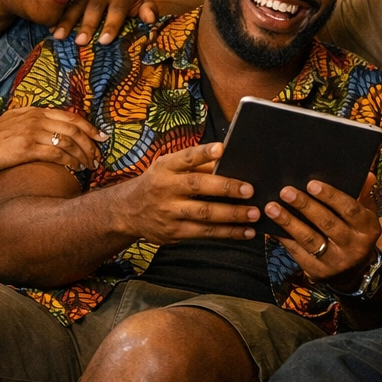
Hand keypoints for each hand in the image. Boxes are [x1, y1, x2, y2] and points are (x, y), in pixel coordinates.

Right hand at [0, 106, 104, 173]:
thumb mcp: (13, 119)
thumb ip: (32, 117)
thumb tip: (50, 121)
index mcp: (35, 111)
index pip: (70, 117)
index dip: (89, 127)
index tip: (101, 136)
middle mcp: (37, 119)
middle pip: (74, 130)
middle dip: (90, 144)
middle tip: (98, 156)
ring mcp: (33, 133)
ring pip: (68, 143)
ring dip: (83, 155)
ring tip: (89, 165)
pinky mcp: (28, 148)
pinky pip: (57, 154)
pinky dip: (70, 161)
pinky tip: (75, 168)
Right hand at [51, 0, 157, 46]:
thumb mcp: (143, 1)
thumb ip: (149, 10)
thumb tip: (151, 19)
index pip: (117, 8)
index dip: (111, 24)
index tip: (105, 41)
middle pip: (94, 6)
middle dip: (87, 24)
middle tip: (81, 42)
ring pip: (75, 4)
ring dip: (66, 20)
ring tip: (58, 36)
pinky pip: (63, 3)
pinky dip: (56, 16)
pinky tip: (50, 28)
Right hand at [123, 143, 259, 243]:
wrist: (127, 211)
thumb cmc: (158, 183)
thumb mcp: (168, 167)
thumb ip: (195, 165)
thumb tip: (228, 161)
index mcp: (166, 167)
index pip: (186, 158)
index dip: (203, 153)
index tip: (222, 149)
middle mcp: (166, 189)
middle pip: (198, 186)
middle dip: (226, 188)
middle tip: (250, 190)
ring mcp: (169, 212)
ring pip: (204, 214)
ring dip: (232, 215)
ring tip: (254, 214)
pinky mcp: (174, 232)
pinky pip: (205, 233)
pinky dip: (228, 233)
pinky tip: (245, 231)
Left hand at [263, 175, 381, 285]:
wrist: (353, 273)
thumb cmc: (355, 234)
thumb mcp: (363, 216)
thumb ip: (362, 195)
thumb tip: (366, 174)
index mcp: (368, 229)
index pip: (350, 209)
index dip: (330, 196)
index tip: (311, 184)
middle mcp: (354, 247)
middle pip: (327, 223)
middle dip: (305, 206)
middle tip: (286, 192)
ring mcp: (336, 262)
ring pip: (309, 239)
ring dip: (289, 222)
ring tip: (272, 208)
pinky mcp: (318, 272)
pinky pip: (297, 253)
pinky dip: (284, 238)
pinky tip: (272, 226)